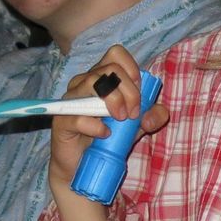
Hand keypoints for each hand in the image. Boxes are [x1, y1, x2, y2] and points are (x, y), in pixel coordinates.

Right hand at [45, 45, 168, 201]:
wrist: (82, 165)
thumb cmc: (107, 138)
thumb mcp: (136, 126)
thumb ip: (151, 117)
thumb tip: (158, 114)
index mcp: (101, 77)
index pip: (116, 54)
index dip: (131, 70)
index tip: (139, 92)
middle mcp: (84, 82)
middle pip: (109, 69)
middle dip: (129, 91)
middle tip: (133, 114)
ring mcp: (70, 100)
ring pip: (92, 82)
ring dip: (114, 101)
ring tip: (121, 120)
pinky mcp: (62, 121)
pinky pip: (79, 116)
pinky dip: (97, 125)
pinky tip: (104, 134)